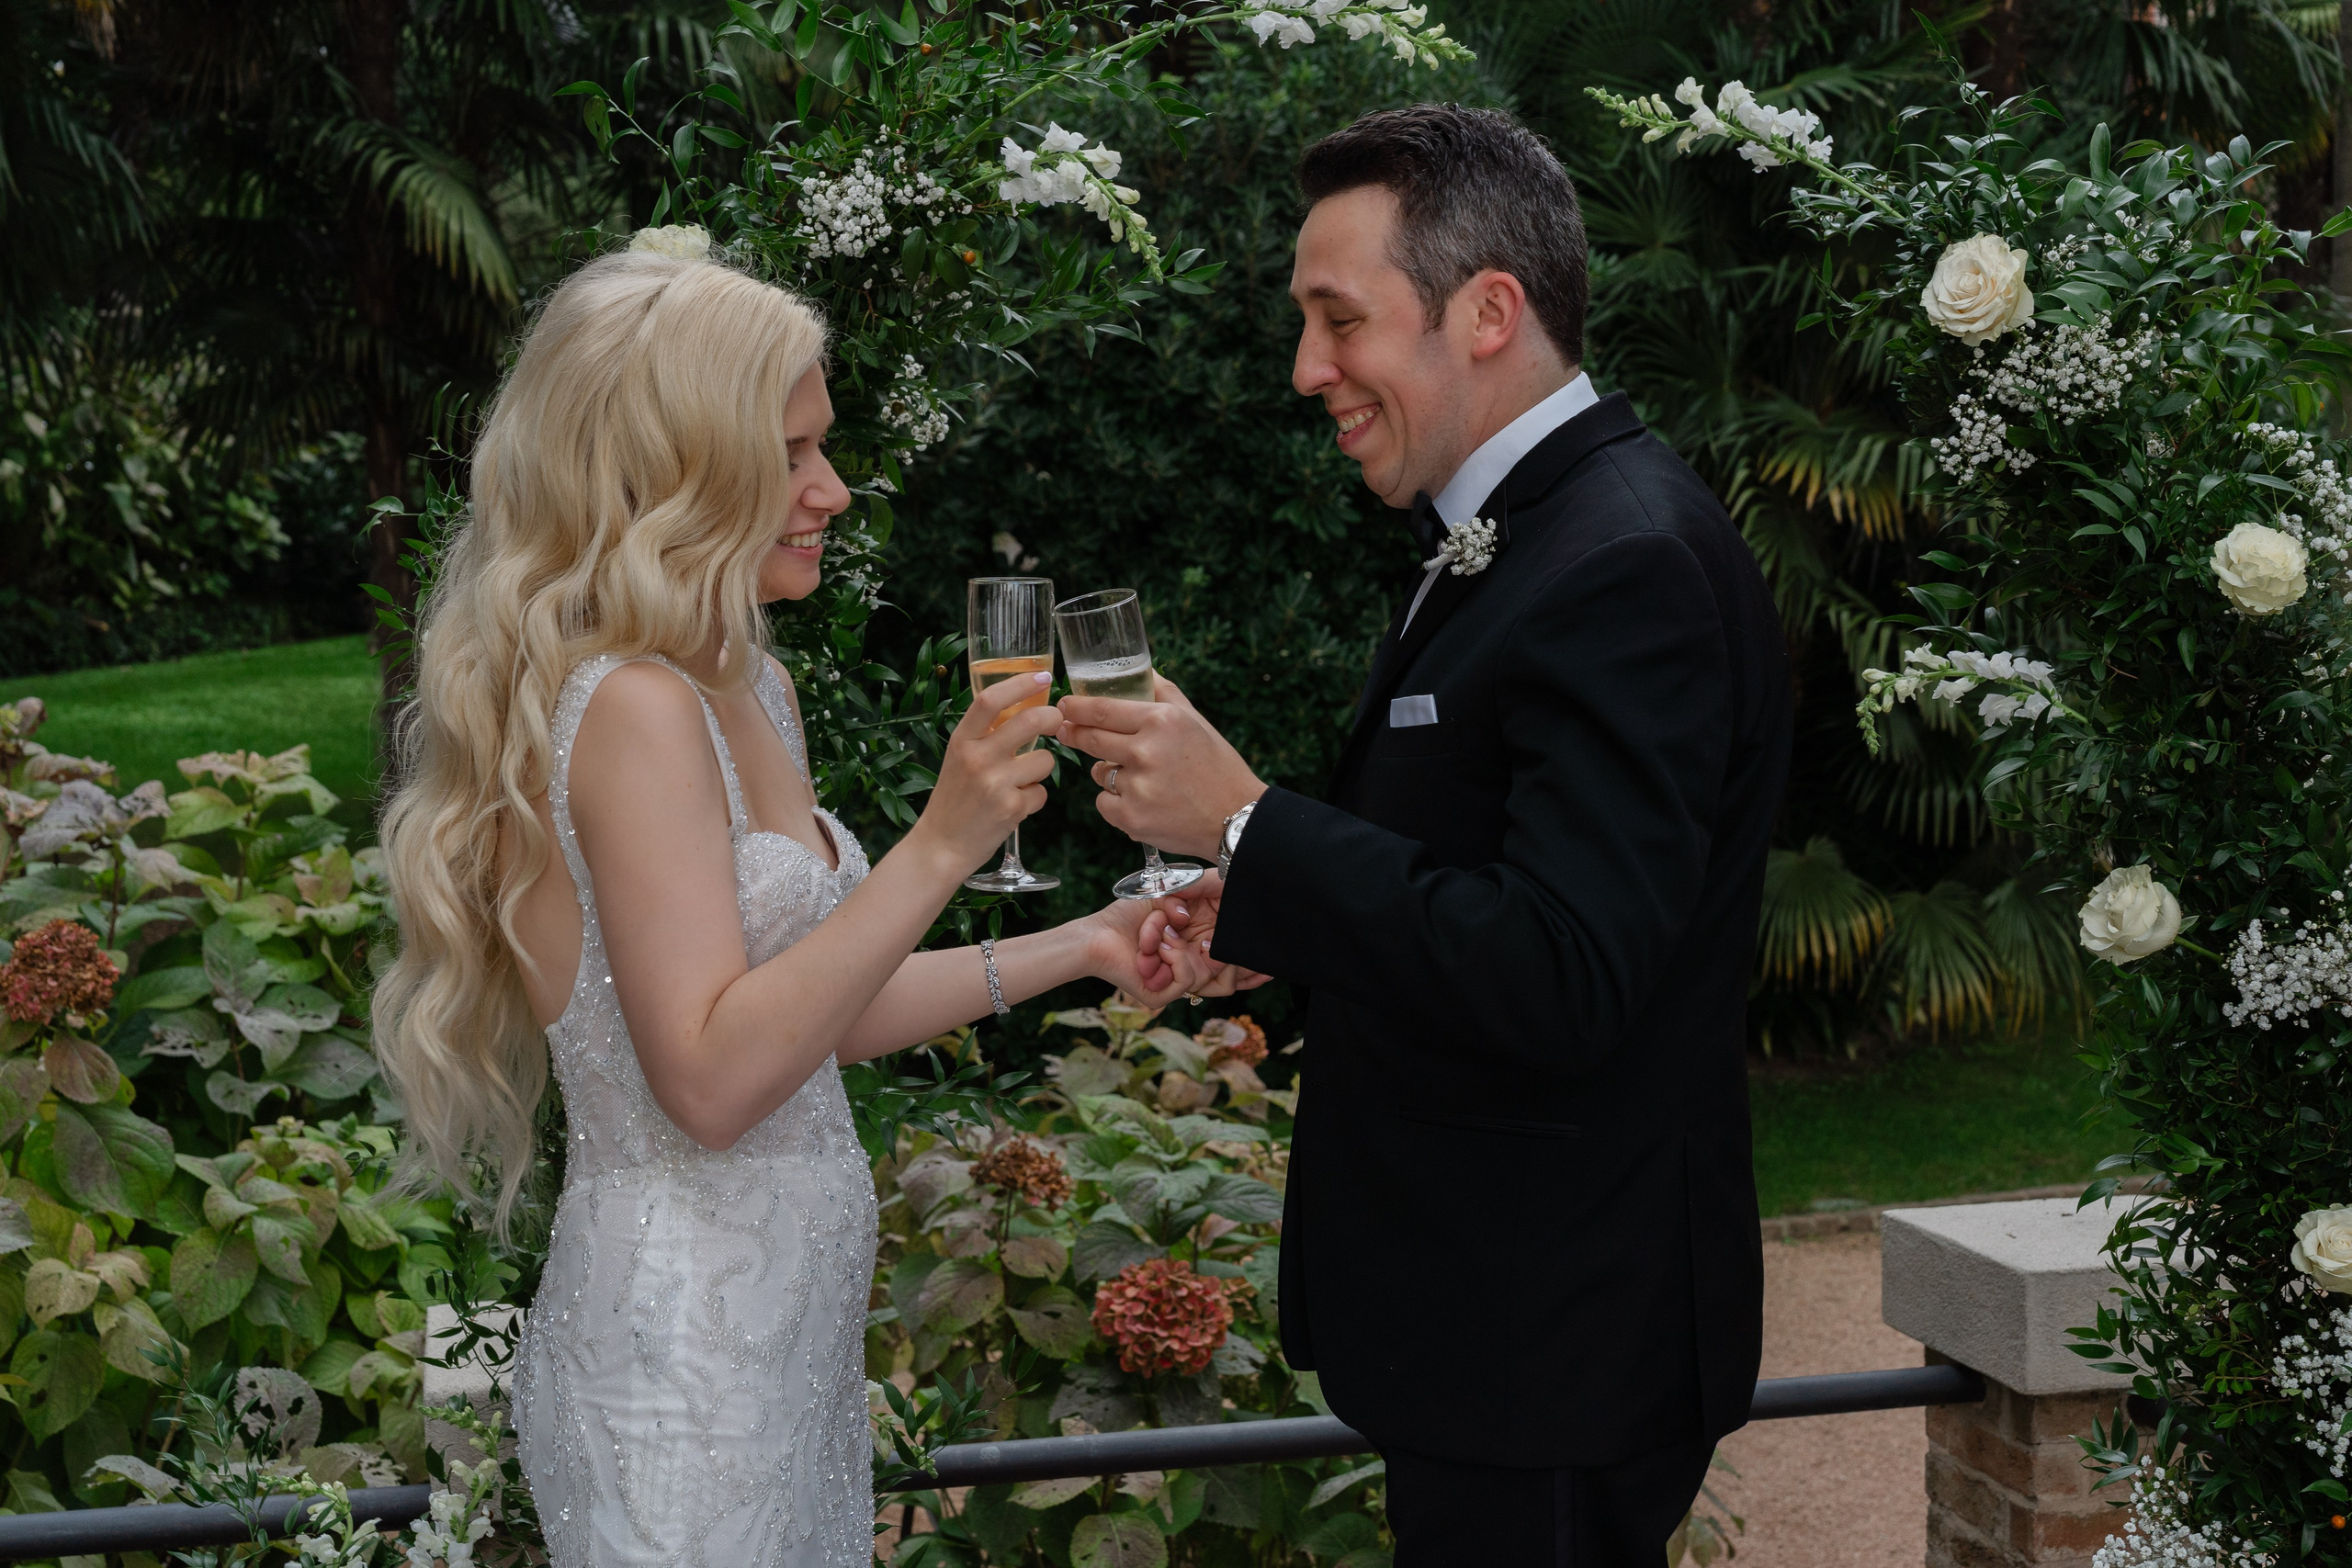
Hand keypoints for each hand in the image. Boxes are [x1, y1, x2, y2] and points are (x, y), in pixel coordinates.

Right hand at [910, 671, 1061, 871]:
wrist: (941, 845)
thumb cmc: (955, 799)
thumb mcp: (960, 758)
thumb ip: (986, 735)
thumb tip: (1026, 708)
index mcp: (961, 740)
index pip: (990, 700)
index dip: (1020, 683)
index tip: (1043, 676)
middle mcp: (977, 758)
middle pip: (1030, 721)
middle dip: (1052, 718)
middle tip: (1057, 721)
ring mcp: (995, 783)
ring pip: (1044, 760)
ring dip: (1041, 769)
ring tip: (1020, 782)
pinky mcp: (1011, 808)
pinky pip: (1042, 793)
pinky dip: (1035, 799)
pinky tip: (1015, 806)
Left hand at [1057, 677, 1265, 861]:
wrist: (1235, 817)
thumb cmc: (1216, 766)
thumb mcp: (1195, 720)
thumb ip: (1163, 693)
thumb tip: (1140, 670)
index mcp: (1162, 721)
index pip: (1102, 709)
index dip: (1076, 707)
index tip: (1063, 705)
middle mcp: (1146, 751)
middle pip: (1090, 738)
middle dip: (1072, 732)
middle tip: (1064, 730)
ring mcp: (1137, 786)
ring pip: (1098, 773)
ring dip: (1108, 772)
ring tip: (1141, 779)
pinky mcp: (1131, 817)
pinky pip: (1104, 802)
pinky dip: (1116, 802)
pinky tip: (1143, 802)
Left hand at [1078, 888, 1268, 1005]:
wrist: (1097, 933)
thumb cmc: (1129, 914)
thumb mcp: (1172, 893)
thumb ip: (1204, 888)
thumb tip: (1232, 892)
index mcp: (1194, 949)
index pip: (1230, 961)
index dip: (1250, 961)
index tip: (1268, 957)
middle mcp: (1188, 969)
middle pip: (1228, 975)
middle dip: (1235, 958)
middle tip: (1222, 940)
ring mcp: (1176, 984)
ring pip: (1208, 974)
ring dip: (1181, 944)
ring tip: (1160, 929)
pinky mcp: (1162, 994)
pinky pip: (1188, 980)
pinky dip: (1174, 956)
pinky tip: (1157, 944)